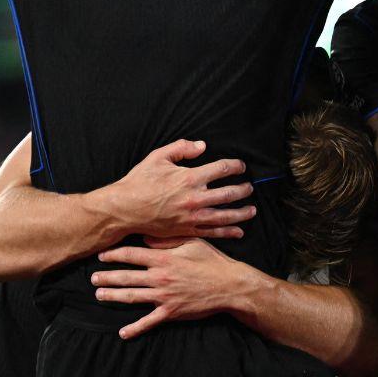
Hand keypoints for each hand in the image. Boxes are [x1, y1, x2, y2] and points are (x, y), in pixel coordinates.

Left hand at [92, 238, 245, 337]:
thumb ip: (167, 239)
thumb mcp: (191, 242)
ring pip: (132, 296)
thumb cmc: (211, 261)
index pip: (132, 254)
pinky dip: (135, 328)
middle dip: (107, 276)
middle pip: (127, 276)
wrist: (229, 285)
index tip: (101, 255)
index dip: (114, 254)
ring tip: (99, 294)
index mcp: (164, 258)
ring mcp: (164, 296)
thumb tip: (145, 236)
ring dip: (113, 295)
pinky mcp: (170, 312)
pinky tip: (122, 332)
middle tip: (92, 277)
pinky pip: (149, 321)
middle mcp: (160, 277)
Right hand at [98, 140, 255, 239]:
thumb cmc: (140, 181)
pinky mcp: (187, 230)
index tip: (240, 166)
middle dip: (242, 189)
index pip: (221, 169)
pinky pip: (212, 232)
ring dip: (241, 213)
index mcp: (189, 178)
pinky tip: (238, 231)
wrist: (125, 209)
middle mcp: (195, 198)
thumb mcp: (158, 157)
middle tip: (249, 187)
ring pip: (225, 215)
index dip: (235, 166)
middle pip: (229, 193)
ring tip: (252, 209)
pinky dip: (228, 231)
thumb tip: (202, 146)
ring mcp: (192, 217)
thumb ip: (182, 148)